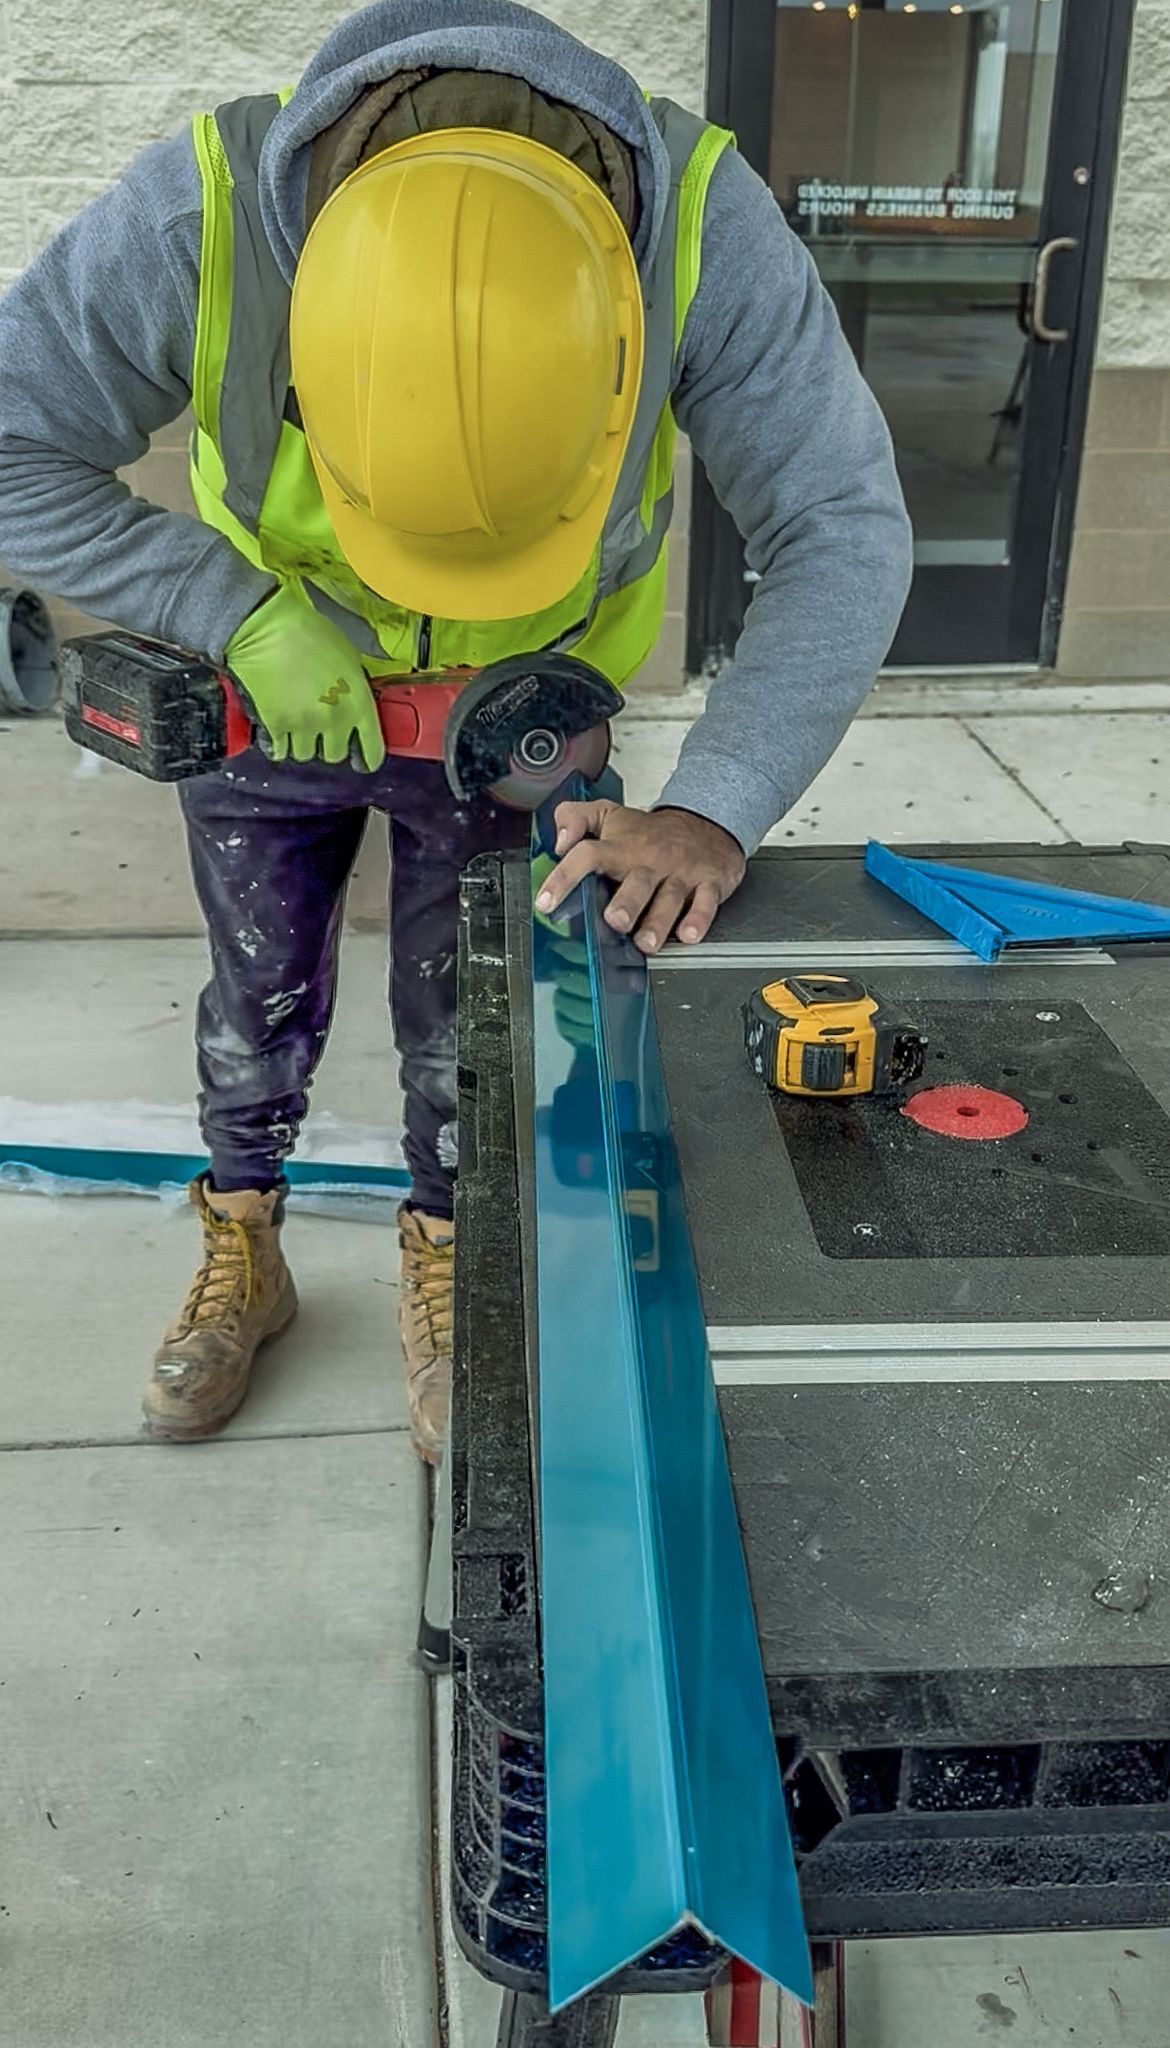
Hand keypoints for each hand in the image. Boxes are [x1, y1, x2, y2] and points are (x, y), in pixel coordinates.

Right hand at [225, 580, 386, 770]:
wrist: (268, 628)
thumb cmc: (309, 633)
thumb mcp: (349, 659)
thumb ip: (355, 690)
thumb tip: (354, 705)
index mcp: (359, 703)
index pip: (372, 750)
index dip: (368, 757)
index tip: (364, 759)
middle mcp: (335, 720)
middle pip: (335, 755)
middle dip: (329, 744)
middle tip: (321, 729)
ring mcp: (304, 726)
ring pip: (305, 754)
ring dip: (302, 743)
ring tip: (296, 724)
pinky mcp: (276, 727)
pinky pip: (278, 750)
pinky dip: (277, 744)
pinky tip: (276, 729)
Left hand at [534, 799, 745, 952]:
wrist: (707, 824)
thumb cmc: (650, 833)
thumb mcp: (609, 815)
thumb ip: (575, 819)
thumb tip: (559, 841)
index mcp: (620, 847)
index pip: (588, 855)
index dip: (565, 877)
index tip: (546, 902)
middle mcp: (649, 861)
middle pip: (636, 882)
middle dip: (626, 903)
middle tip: (615, 920)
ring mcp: (680, 873)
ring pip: (670, 898)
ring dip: (658, 921)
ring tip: (647, 943)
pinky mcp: (708, 884)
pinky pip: (706, 902)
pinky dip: (699, 919)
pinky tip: (688, 935)